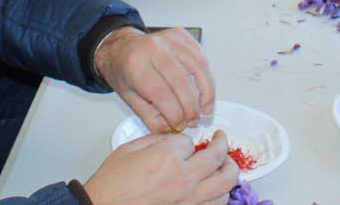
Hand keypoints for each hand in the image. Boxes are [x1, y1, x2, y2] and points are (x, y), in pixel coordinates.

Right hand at [84, 132, 238, 204]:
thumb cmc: (111, 184)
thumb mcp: (129, 149)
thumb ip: (156, 140)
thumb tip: (173, 140)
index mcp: (168, 157)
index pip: (191, 141)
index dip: (186, 141)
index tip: (182, 144)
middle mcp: (184, 179)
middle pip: (218, 157)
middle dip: (221, 145)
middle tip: (221, 140)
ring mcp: (189, 201)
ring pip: (225, 185)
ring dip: (228, 172)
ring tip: (225, 165)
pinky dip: (220, 196)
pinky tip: (216, 190)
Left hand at [95, 27, 216, 132]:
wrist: (122, 48)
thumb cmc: (124, 71)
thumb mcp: (129, 98)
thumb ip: (150, 117)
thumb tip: (172, 129)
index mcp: (135, 65)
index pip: (161, 93)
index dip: (175, 114)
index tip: (180, 126)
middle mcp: (153, 48)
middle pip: (182, 80)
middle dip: (191, 106)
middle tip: (194, 120)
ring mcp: (169, 38)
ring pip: (197, 66)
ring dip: (206, 91)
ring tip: (206, 108)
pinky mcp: (181, 34)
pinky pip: (200, 56)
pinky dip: (206, 75)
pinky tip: (205, 90)